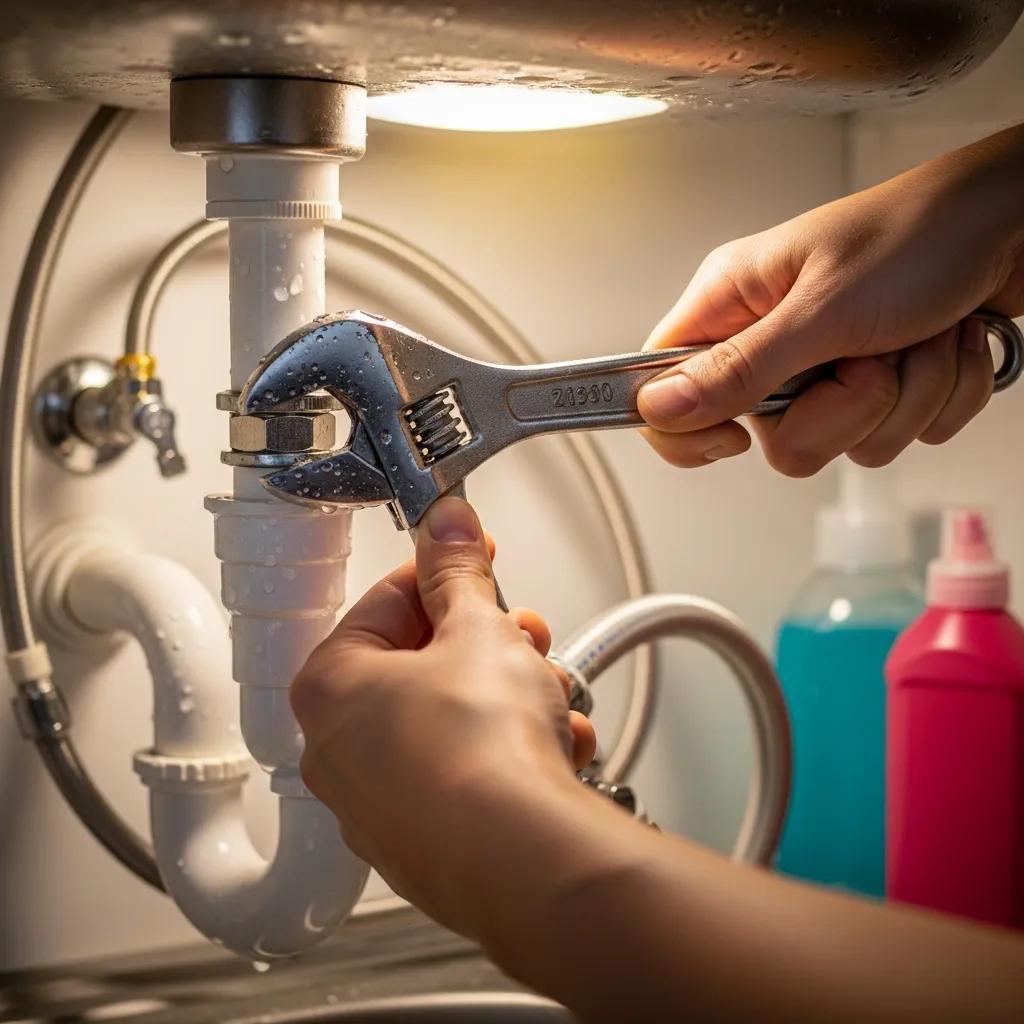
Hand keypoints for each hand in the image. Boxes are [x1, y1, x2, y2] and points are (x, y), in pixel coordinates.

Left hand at [291, 497, 595, 934]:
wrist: (526, 859)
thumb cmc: (482, 750)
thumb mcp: (478, 628)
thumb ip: (459, 570)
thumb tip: (447, 527)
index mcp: (331, 688)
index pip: (385, 603)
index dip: (440, 572)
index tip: (473, 556)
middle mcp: (341, 753)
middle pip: (420, 667)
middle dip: (486, 643)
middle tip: (523, 633)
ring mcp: (381, 808)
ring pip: (451, 724)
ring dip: (509, 698)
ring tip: (549, 694)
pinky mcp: (427, 847)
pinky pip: (469, 778)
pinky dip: (511, 756)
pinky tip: (555, 747)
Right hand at [638, 125, 1023, 475]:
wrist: (1019, 223)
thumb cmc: (922, 235)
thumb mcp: (823, 308)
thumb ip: (738, 370)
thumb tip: (657, 410)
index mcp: (734, 304)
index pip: (662, 388)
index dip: (687, 428)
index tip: (736, 434)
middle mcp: (772, 340)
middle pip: (771, 436)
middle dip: (840, 408)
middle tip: (866, 354)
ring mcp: (825, 366)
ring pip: (839, 443)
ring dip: (901, 399)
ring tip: (917, 337)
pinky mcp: (876, 384)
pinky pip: (892, 436)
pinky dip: (935, 398)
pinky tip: (944, 344)